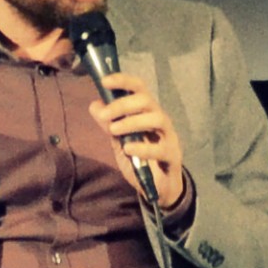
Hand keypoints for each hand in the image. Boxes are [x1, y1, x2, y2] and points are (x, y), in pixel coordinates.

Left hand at [92, 71, 190, 214]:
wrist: (158, 186)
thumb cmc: (140, 159)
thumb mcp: (120, 141)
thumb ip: (109, 124)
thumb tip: (95, 105)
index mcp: (147, 112)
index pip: (139, 89)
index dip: (123, 81)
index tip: (105, 81)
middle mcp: (160, 119)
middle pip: (146, 100)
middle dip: (123, 104)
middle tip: (104, 115)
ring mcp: (169, 137)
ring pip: (157, 118)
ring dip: (132, 122)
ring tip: (114, 130)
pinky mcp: (172, 155)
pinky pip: (161, 148)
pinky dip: (143, 147)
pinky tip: (128, 150)